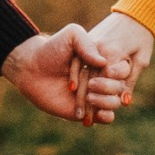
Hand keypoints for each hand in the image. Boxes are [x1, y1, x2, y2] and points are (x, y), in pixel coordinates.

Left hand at [3, 25, 133, 124]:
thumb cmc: (51, 49)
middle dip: (109, 87)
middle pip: (119, 87)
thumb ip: (87, 43)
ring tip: (89, 96)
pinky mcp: (85, 111)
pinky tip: (97, 113)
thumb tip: (103, 63)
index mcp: (102, 62)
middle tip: (91, 84)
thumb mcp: (71, 36)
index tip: (108, 71)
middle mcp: (100, 79)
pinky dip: (106, 117)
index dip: (119, 71)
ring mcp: (94, 96)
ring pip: (114, 103)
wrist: (31, 68)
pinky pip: (105, 118)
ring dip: (106, 101)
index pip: (123, 69)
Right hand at [81, 12, 154, 114]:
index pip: (105, 82)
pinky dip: (75, 76)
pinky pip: (78, 61)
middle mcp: (100, 49)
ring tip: (77, 112)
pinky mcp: (86, 39)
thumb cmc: (142, 36)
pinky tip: (72, 90)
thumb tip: (124, 101)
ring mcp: (91, 43)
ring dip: (79, 94)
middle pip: (91, 80)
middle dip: (88, 103)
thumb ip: (130, 80)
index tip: (96, 118)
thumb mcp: (142, 59)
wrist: (135, 12)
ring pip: (82, 73)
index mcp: (114, 54)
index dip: (101, 102)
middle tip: (85, 120)